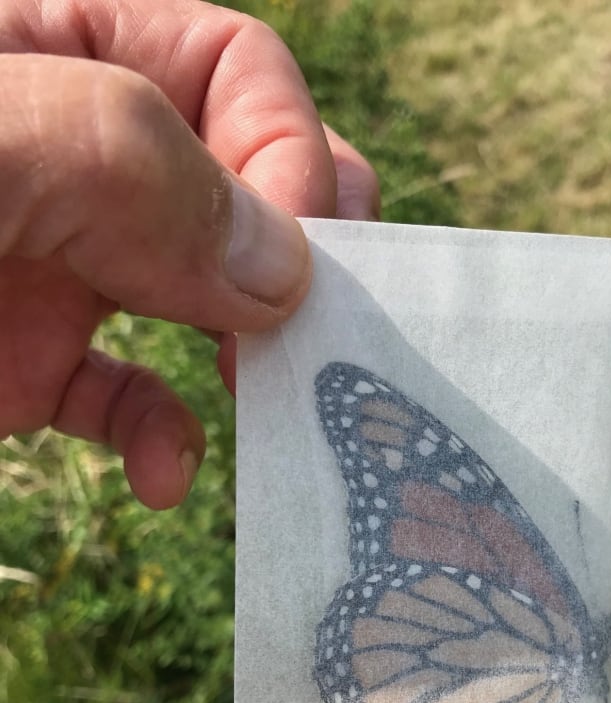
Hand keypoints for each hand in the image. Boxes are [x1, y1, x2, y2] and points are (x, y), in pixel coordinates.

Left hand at [0, 0, 378, 508]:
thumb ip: (132, 163)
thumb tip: (285, 270)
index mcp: (69, 50)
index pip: (235, 68)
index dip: (288, 156)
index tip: (297, 264)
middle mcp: (81, 160)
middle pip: (243, 187)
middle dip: (297, 265)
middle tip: (313, 335)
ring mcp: (60, 265)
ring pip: (204, 304)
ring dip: (255, 363)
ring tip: (272, 408)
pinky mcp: (28, 367)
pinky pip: (122, 399)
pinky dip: (162, 439)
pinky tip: (165, 475)